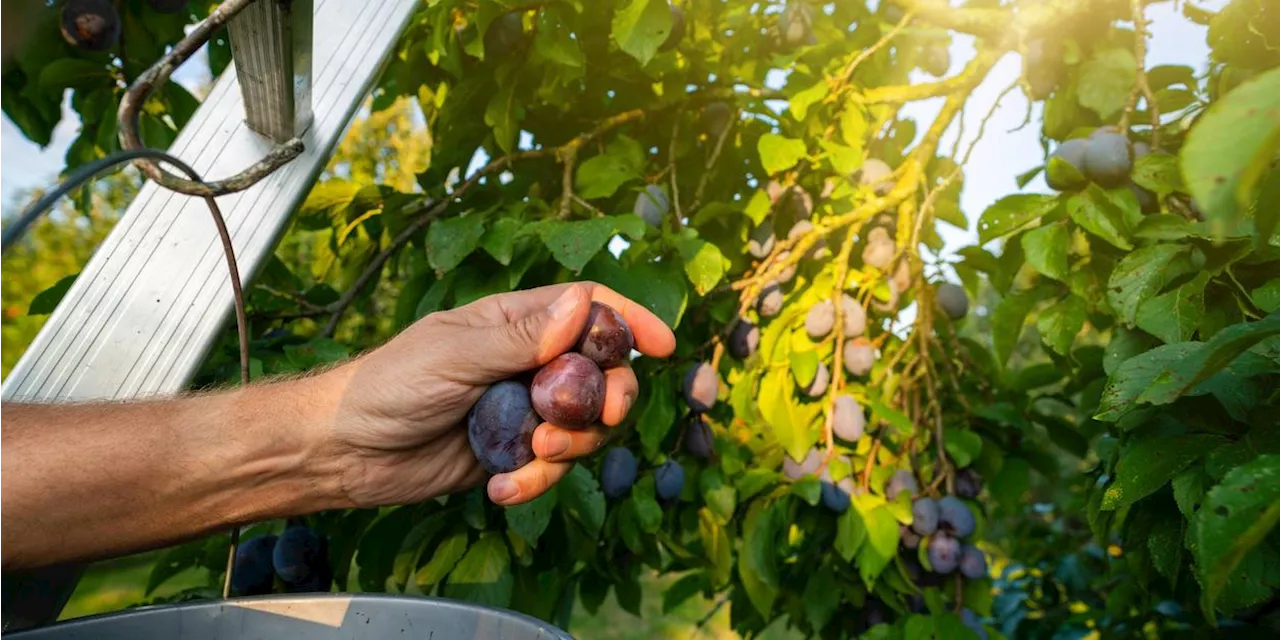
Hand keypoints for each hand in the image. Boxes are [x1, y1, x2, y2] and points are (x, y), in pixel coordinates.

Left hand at [311, 282, 675, 507]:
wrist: (345, 450)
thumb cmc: (389, 384)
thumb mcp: (454, 354)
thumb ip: (520, 338)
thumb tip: (581, 306)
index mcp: (516, 322)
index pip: (589, 310)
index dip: (630, 322)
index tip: (663, 346)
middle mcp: (528, 363)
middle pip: (601, 374)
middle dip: (610, 398)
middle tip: (602, 417)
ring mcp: (523, 410)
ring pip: (582, 428)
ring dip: (569, 447)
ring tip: (531, 455)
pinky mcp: (511, 455)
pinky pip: (549, 468)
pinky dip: (534, 482)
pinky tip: (501, 490)